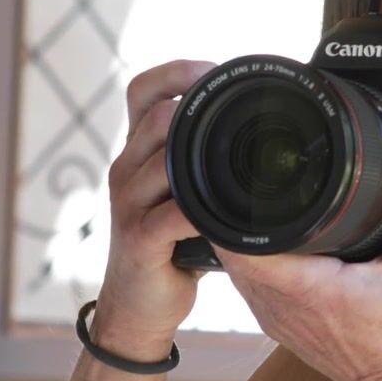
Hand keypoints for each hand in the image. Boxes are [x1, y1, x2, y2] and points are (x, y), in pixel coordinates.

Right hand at [95, 59, 218, 355]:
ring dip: (205, 160)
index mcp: (136, 153)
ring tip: (242, 170)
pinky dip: (204, 212)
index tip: (214, 74)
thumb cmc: (168, 250)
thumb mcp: (181, 197)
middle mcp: (126, 169)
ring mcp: (128, 203)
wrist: (137, 308)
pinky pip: (174, 213)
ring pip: (166, 158)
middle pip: (158, 114)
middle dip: (201, 112)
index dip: (178, 71)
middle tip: (244, 123)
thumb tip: (256, 137)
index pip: (142, 89)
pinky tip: (227, 217)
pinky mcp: (138, 239)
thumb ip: (201, 166)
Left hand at [213, 153, 381, 380]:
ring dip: (242, 234)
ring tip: (262, 201)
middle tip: (257, 178)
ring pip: (235, 264)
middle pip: (230, 247)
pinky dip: (254, 257)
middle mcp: (279, 304)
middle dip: (237, 211)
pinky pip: (249, 280)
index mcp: (306, 287)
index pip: (243, 242)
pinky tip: (274, 239)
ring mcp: (272, 316)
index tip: (252, 179)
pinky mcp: (275, 322)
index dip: (238, 206)